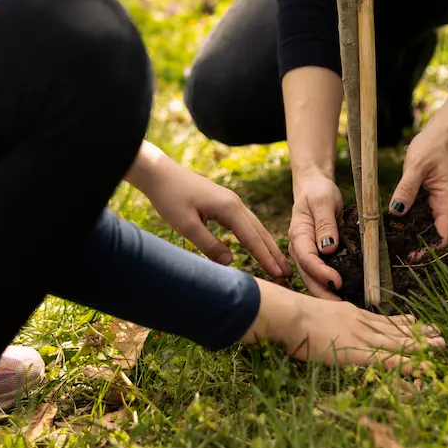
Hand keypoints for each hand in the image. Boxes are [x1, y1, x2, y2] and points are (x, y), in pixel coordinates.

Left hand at [145, 161, 290, 279]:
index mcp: (229, 208)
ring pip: (254, 226)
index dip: (266, 258)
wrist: (160, 173)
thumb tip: (230, 262)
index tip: (279, 274)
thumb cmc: (170, 197)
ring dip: (266, 245)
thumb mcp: (186, 225)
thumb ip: (209, 245)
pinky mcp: (223, 202)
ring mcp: (230, 201)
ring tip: (277, 262)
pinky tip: (256, 245)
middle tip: (287, 273)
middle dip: (273, 252)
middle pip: (260, 231)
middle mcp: (235, 203)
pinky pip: (244, 222)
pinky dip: (255, 236)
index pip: (252, 238)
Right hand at [243, 280, 444, 367]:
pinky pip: (389, 359)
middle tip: (439, 333)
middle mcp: (362, 323)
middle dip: (418, 333)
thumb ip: (329, 321)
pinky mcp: (359, 353)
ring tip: (440, 345)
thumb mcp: (317, 315)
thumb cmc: (295, 319)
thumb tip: (329, 326)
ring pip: (398, 342)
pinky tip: (421, 366)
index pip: (381, 321)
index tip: (416, 322)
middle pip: (395, 329)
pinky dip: (407, 363)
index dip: (400, 323)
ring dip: (421, 345)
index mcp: (351, 315)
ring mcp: (362, 337)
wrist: (292, 316)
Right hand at [288, 171, 343, 297]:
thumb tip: (328, 248)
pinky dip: (327, 285)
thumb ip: (326, 223)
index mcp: (298, 234)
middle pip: (307, 275)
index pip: (307, 259)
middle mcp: (299, 247)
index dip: (321, 273)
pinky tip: (341, 294)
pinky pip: (319, 273)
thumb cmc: (318, 191)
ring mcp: (305, 252)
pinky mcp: (315, 255)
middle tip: (340, 307)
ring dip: (324, 293)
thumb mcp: (323, 201)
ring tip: (342, 306)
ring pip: (311, 278)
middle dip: (322, 293)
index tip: (337, 282)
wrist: (314, 186)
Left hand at [388, 115, 447, 248]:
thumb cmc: (433, 147)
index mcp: (447, 202)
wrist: (439, 135)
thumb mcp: (417, 165)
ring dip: (411, 237)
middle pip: (432, 236)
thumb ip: (407, 188)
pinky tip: (392, 228)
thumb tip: (396, 211)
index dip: (430, 250)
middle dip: (417, 248)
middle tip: (396, 256)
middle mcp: (441, 207)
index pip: (443, 235)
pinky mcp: (423, 199)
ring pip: (422, 227)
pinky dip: (406, 223)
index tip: (413, 257)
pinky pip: (415, 215)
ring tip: (391, 247)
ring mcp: (432, 204)